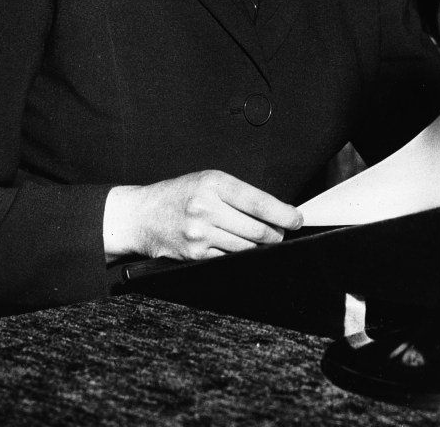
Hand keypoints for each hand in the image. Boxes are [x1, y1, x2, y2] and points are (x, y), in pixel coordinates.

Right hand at [104, 170, 302, 262]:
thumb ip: (238, 193)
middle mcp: (206, 207)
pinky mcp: (195, 255)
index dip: (283, 213)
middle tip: (282, 232)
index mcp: (213, 183)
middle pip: (256, 229)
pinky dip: (241, 256)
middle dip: (276, 234)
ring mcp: (200, 234)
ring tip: (262, 240)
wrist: (142, 215)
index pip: (258, 201)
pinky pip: (229, 259)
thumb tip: (274, 211)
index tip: (297, 219)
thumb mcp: (207, 180)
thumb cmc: (178, 194)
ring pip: (246, 247)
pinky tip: (242, 249)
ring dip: (260, 246)